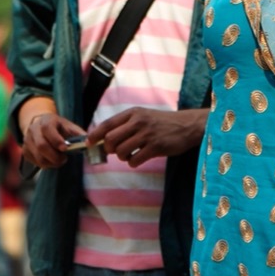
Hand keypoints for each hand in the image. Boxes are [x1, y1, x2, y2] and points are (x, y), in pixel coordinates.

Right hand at [21, 112, 85, 169]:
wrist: (40, 126)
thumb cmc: (58, 127)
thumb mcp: (68, 126)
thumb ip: (78, 133)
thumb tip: (89, 141)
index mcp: (46, 120)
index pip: (47, 129)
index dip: (56, 140)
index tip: (65, 149)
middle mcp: (33, 129)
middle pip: (41, 145)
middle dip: (54, 156)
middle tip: (64, 159)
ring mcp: (27, 140)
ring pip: (38, 157)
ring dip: (51, 163)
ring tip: (59, 161)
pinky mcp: (25, 150)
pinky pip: (35, 162)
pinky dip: (45, 165)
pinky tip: (51, 160)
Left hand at [93, 107, 207, 165]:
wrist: (186, 126)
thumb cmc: (161, 122)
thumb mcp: (143, 116)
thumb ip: (126, 125)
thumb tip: (106, 139)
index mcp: (133, 113)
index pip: (107, 123)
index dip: (95, 134)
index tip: (88, 142)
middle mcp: (138, 121)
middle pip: (110, 139)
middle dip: (109, 149)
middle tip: (115, 152)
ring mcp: (147, 134)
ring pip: (121, 151)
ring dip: (122, 157)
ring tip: (130, 154)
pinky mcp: (155, 147)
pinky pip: (134, 160)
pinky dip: (133, 163)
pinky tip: (139, 158)